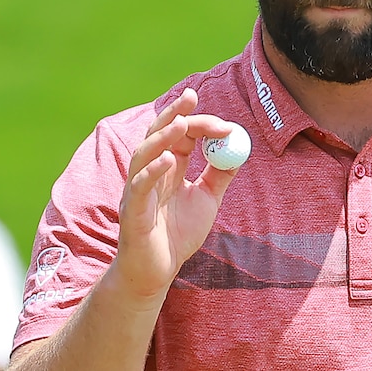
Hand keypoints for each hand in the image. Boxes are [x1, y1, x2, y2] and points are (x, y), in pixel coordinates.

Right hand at [110, 88, 238, 304]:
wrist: (157, 272)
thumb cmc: (178, 235)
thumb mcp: (207, 200)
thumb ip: (220, 174)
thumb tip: (238, 147)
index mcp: (168, 168)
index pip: (180, 135)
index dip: (197, 122)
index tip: (222, 120)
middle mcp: (150, 173)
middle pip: (158, 135)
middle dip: (174, 114)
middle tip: (191, 98)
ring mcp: (138, 190)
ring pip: (143, 155)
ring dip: (162, 138)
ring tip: (181, 124)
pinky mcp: (133, 211)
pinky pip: (139, 187)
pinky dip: (151, 171)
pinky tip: (166, 161)